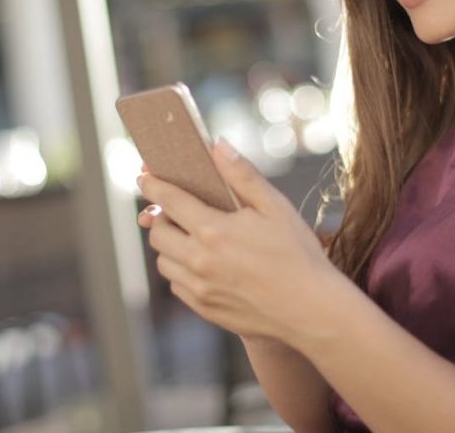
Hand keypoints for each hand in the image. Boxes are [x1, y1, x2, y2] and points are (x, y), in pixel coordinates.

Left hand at [138, 140, 340, 345]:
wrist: (311, 309)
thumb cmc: (298, 254)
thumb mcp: (275, 206)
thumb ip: (242, 175)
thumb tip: (218, 146)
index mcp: (214, 230)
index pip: (169, 200)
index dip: (154, 185)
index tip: (144, 177)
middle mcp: (199, 260)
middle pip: (157, 233)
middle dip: (160, 217)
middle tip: (175, 210)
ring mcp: (199, 288)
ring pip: (164, 262)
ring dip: (170, 245)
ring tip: (191, 237)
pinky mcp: (204, 308)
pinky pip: (177, 285)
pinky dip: (182, 270)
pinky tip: (203, 264)